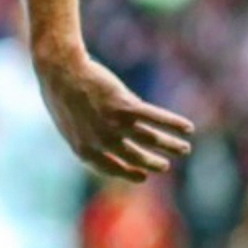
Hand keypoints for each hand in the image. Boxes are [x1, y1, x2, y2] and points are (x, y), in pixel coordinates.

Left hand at [34, 46, 194, 181]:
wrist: (60, 70)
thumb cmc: (61, 95)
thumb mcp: (69, 125)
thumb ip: (87, 139)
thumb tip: (106, 146)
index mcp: (85, 151)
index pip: (112, 169)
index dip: (129, 173)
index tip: (143, 176)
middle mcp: (102, 142)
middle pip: (136, 157)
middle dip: (154, 163)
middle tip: (165, 166)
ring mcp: (115, 125)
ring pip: (151, 140)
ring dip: (171, 145)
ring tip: (184, 149)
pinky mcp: (126, 106)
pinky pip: (156, 118)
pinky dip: (174, 123)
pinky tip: (187, 127)